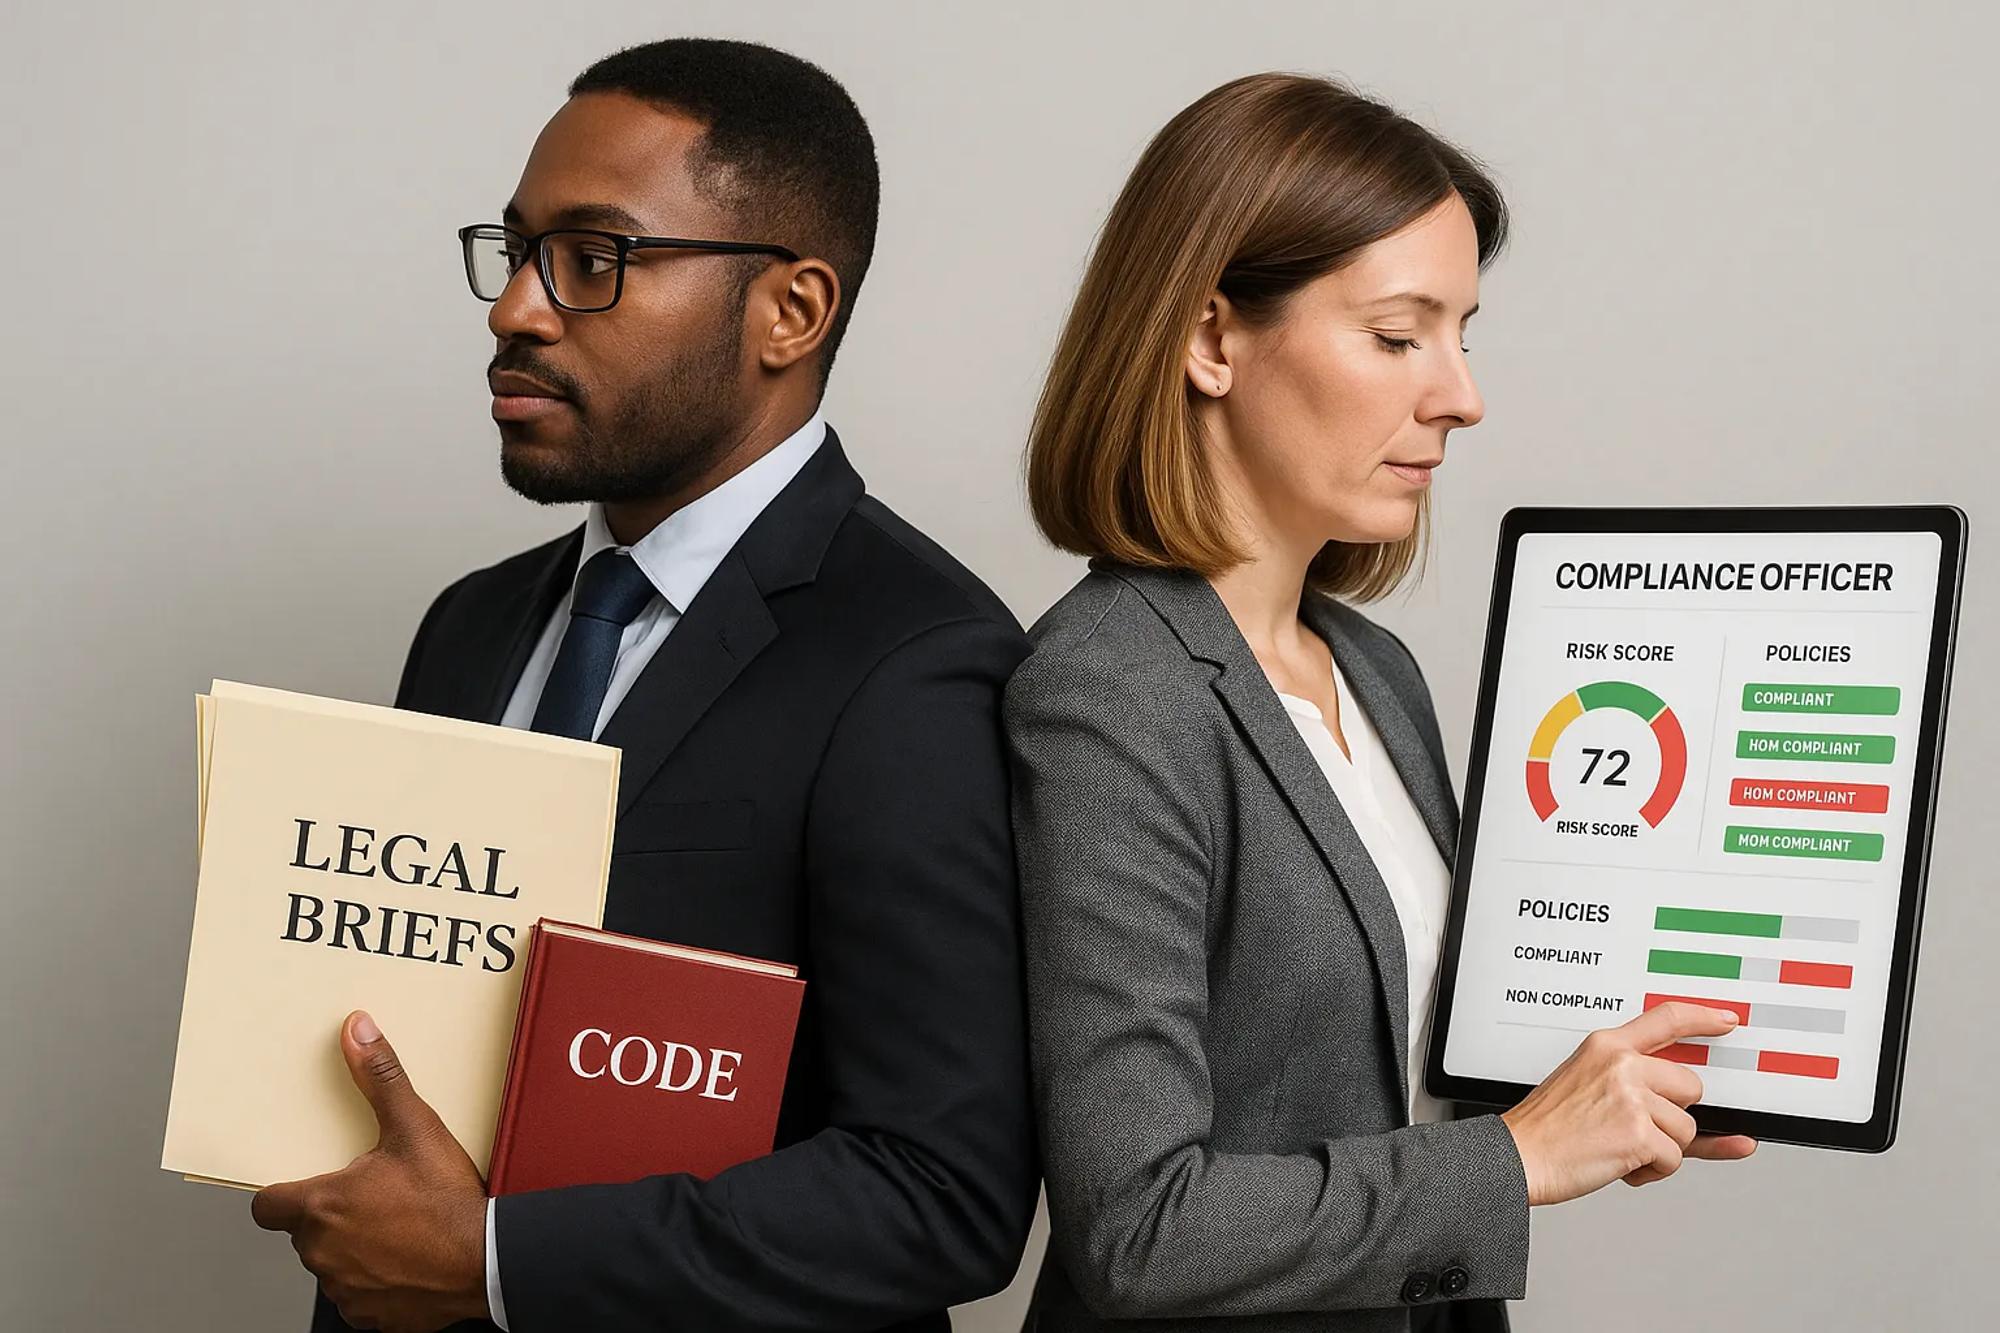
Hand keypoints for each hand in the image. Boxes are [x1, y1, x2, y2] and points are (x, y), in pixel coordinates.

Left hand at [251, 1011, 489, 1331]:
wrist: (486, 1259)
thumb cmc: (447, 1200)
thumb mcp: (415, 1128)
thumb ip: (381, 1078)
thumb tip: (358, 1032)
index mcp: (322, 1206)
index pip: (267, 1206)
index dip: (282, 1194)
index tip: (305, 1186)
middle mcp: (321, 1252)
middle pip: (305, 1232)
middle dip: (332, 1215)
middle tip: (374, 1197)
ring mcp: (342, 1287)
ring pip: (331, 1263)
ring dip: (352, 1248)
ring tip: (396, 1227)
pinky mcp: (365, 1315)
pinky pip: (356, 1295)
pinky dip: (375, 1280)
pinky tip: (407, 1259)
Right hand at [1500, 1001, 1758, 1205]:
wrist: (1519, 1156)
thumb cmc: (1549, 1128)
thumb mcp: (1586, 1085)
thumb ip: (1638, 1085)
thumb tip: (1702, 1112)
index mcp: (1607, 1045)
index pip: (1666, 1019)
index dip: (1703, 1018)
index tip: (1726, 1020)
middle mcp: (1622, 1065)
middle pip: (1690, 1087)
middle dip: (1672, 1115)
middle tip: (1632, 1127)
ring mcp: (1632, 1097)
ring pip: (1685, 1129)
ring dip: (1660, 1149)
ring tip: (1618, 1148)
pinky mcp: (1639, 1133)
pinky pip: (1675, 1158)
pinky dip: (1652, 1171)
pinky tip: (1620, 1164)